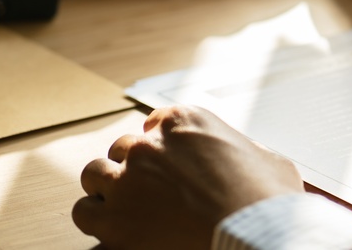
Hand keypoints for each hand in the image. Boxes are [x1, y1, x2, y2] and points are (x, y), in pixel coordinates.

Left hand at [73, 105, 303, 248]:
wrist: (254, 229)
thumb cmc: (266, 198)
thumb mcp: (266, 159)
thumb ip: (245, 153)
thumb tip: (251, 163)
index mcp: (185, 122)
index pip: (155, 124)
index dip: (161, 146)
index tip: (167, 162)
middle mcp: (150, 146)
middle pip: (122, 149)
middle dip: (133, 168)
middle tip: (148, 189)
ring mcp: (128, 181)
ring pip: (94, 175)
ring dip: (107, 189)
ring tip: (124, 207)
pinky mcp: (115, 219)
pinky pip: (84, 212)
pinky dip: (95, 219)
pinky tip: (111, 228)